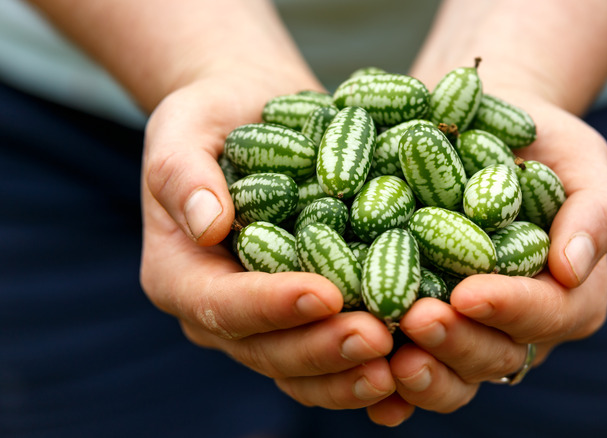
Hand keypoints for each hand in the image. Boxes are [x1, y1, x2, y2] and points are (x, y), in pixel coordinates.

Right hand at [139, 72, 395, 409]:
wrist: (255, 116)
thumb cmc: (214, 115)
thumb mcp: (185, 127)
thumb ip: (185, 174)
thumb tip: (209, 224)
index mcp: (181, 275)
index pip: (221, 303)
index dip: (272, 305)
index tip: (326, 294)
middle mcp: (222, 312)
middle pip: (269, 349)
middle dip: (324, 348)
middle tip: (379, 339)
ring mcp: (269, 320)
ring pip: (306, 367)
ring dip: (353, 371)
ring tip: (404, 363)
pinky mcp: (310, 315)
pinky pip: (337, 352)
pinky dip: (372, 363)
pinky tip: (417, 361)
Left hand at [366, 96, 606, 425]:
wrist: (480, 133)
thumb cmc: (540, 144)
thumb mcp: (581, 161)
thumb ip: (594, 212)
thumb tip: (571, 268)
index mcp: (568, 296)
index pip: (547, 313)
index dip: (510, 308)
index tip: (470, 294)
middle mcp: (519, 328)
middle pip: (495, 354)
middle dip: (456, 341)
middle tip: (416, 319)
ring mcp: (470, 334)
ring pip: (452, 375)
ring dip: (421, 373)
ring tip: (383, 352)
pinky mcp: (426, 332)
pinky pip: (410, 369)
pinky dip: (389, 385)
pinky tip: (364, 377)